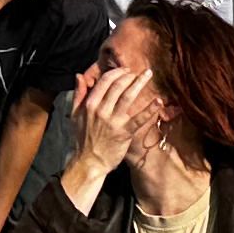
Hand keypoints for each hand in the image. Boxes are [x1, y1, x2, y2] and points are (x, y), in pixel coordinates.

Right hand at [68, 58, 159, 181]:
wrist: (89, 162)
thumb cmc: (82, 138)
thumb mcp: (75, 114)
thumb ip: (78, 94)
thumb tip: (79, 75)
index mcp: (90, 104)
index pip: (104, 81)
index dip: (117, 72)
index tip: (125, 70)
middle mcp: (101, 110)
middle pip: (118, 86)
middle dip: (130, 76)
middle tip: (139, 72)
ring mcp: (114, 121)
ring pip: (128, 97)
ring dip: (140, 83)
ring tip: (149, 74)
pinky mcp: (124, 133)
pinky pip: (139, 119)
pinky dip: (150, 110)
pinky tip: (159, 101)